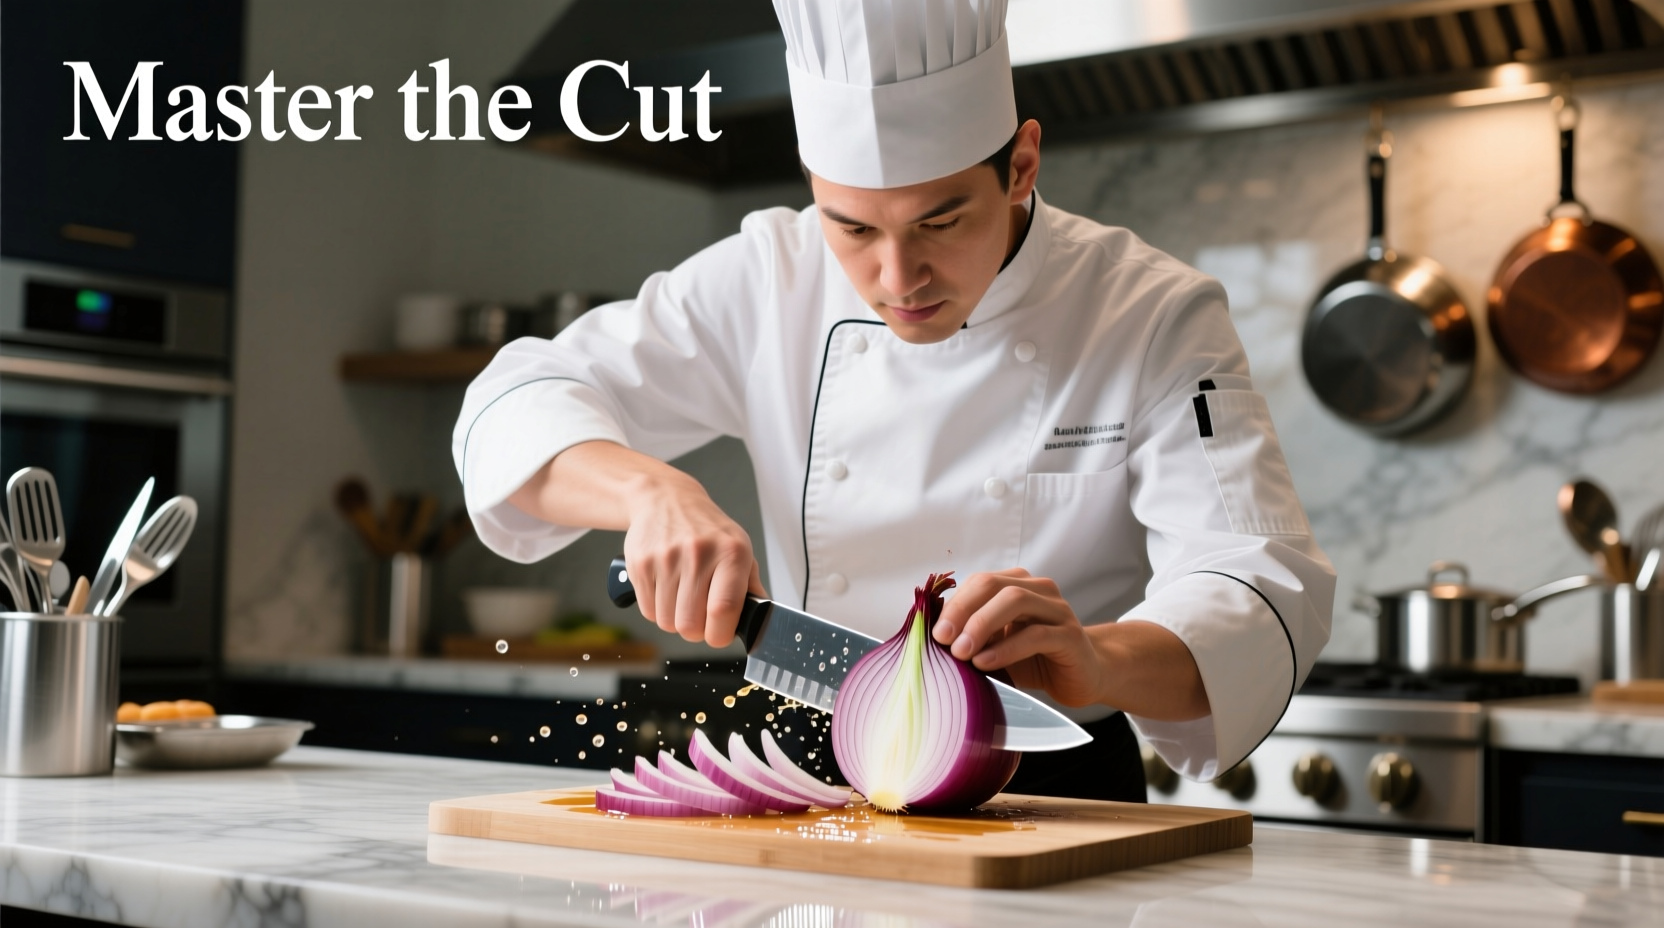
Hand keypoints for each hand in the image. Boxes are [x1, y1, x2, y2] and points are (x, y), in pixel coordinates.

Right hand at [509, 441, 764, 647]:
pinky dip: (658, 609)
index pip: (723, 610)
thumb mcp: (739, 549)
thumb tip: (760, 621)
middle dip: (696, 631)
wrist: (666, 500)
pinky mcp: (641, 564)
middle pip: (690, 625)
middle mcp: (698, 554)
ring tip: (683, 597)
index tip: (719, 634)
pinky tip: (666, 589)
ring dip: (676, 619)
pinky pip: (648, 611)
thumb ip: (750, 588)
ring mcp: (666, 559)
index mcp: (731, 553)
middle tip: (699, 615)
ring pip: (667, 622)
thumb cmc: (707, 530)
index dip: (720, 634)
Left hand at [933, 568, 1210, 720]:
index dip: (953, 604)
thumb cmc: (1034, 660)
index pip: (978, 582)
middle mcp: (1038, 591)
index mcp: (1017, 586)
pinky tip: (986, 662)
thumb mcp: (996, 645)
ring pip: (1015, 601)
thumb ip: (971, 636)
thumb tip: (932, 638)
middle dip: (963, 610)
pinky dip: (1006, 648)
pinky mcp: (1070, 635)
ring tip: (962, 652)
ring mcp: (1057, 610)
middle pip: (993, 584)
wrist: (1084, 675)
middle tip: (943, 639)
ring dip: (982, 625)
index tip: (933, 632)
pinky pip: (1036, 635)